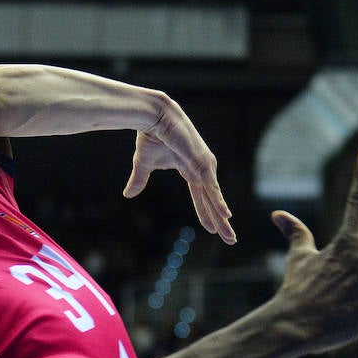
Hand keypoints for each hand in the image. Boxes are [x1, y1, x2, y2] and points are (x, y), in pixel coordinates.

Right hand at [123, 92, 235, 244]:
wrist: (154, 117)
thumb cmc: (150, 136)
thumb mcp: (143, 165)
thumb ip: (139, 180)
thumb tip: (127, 195)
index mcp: (190, 170)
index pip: (201, 197)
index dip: (206, 213)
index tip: (213, 229)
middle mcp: (201, 169)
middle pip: (212, 201)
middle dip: (220, 222)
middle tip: (230, 239)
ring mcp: (204, 166)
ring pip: (215, 198)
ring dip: (222, 218)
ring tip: (229, 236)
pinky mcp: (202, 163)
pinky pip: (211, 187)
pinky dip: (218, 202)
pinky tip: (226, 215)